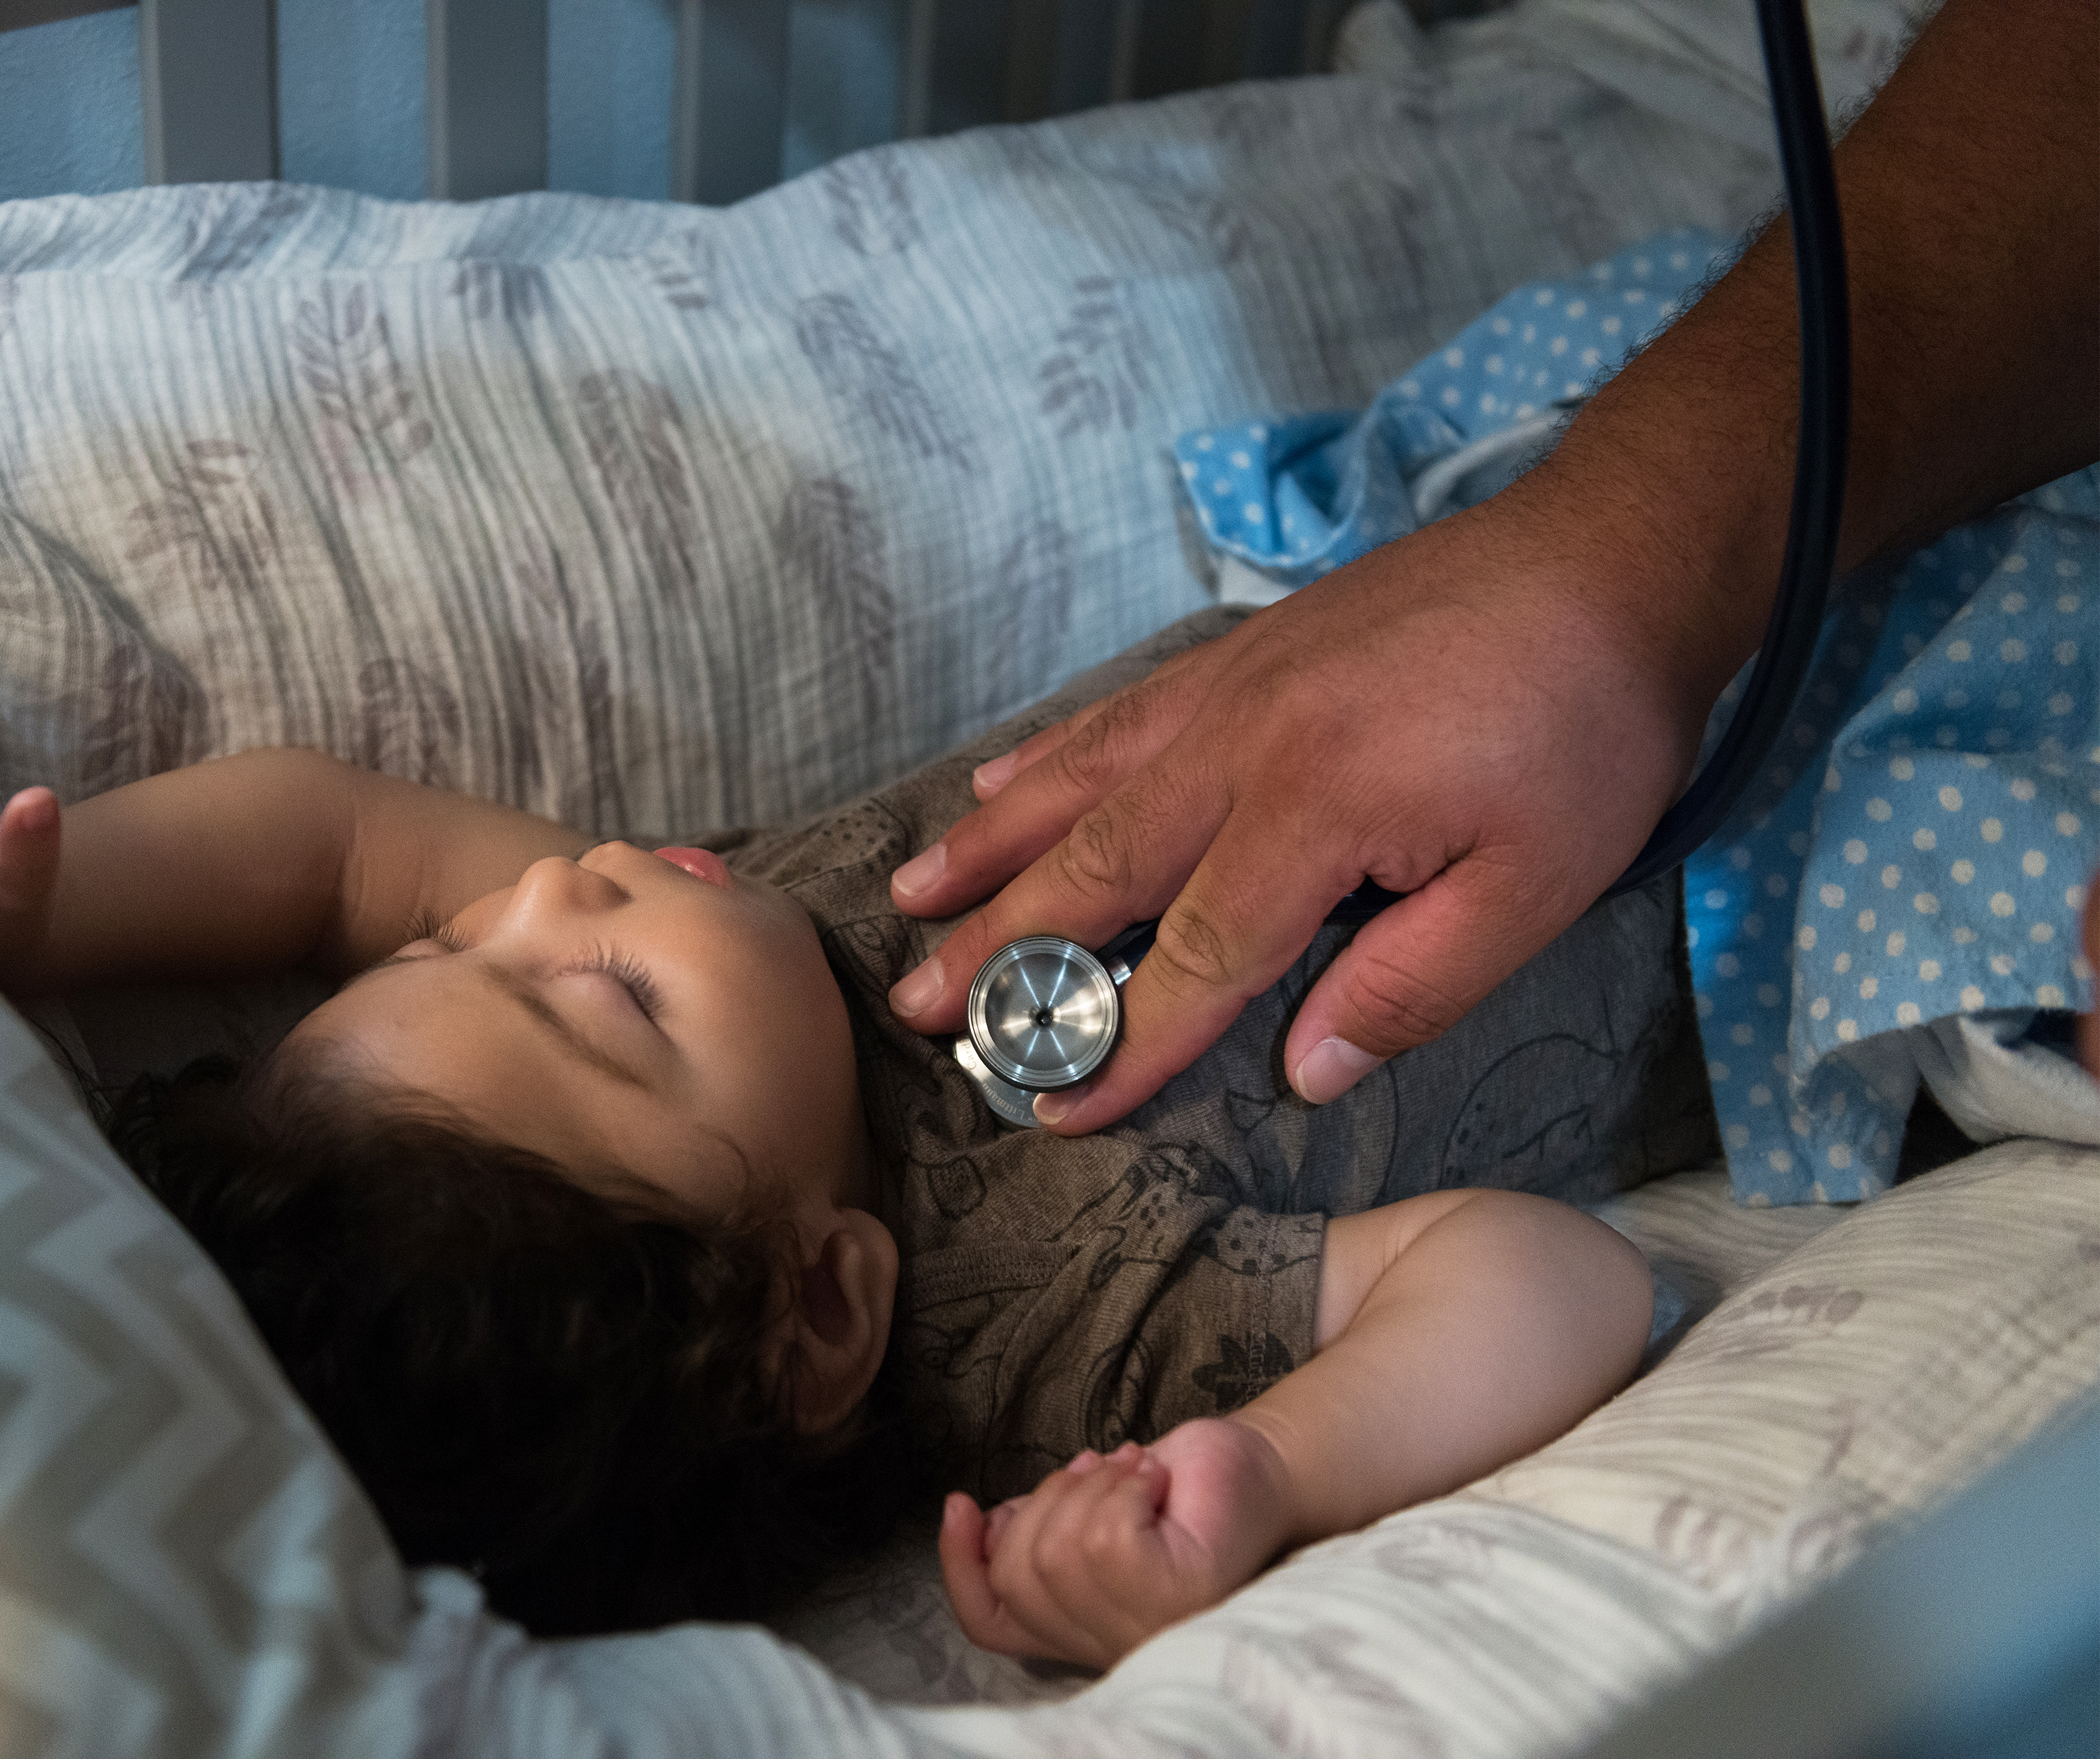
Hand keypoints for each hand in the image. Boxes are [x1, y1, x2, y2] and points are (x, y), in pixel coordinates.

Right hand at [885, 481, 1715, 1131]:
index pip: (1198, 958)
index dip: (1123, 1043)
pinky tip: (993, 787)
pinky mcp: (1240, 654)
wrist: (1611, 556)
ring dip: (988, 847)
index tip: (1056, 1108)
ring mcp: (1229, 689)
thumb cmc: (1589, 732)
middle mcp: (1243, 745)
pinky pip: (1115, 714)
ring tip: (909, 899)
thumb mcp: (1540, 884)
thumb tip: (1303, 1072)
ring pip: (1078, 782)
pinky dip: (1044, 756)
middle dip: (1003, 950)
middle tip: (921, 1010)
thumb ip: (1413, 986)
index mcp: (1316, 811)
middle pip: (1097, 866)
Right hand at [937, 1418, 1295, 1668]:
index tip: (959, 1503)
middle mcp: (1111, 1646)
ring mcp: (1146, 1630)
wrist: (1257, 1466)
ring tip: (1133, 1473)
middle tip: (1097, 1468)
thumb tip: (980, 1523)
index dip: (958, 1566)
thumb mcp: (1082, 1502)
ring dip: (1091, 1484)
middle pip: (1018, 1573)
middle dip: (1048, 1497)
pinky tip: (1153, 1480)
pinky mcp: (1176, 1598)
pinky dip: (1123, 1486)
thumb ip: (1031, 1528)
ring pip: (1060, 1552)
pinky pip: (1106, 1537)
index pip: (989, 1623)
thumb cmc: (1175, 1484)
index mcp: (1080, 1629)